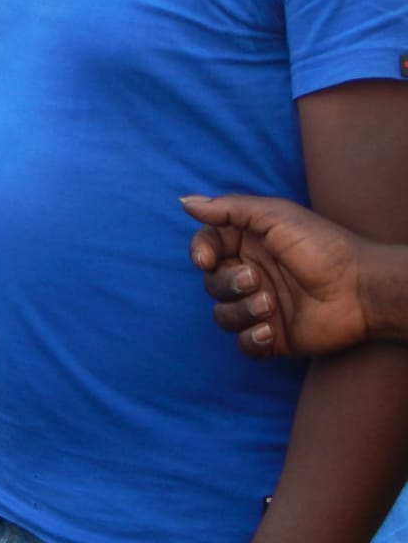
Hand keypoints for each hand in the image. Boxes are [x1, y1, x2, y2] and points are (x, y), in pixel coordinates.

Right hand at [182, 194, 373, 357]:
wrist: (363, 289)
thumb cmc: (323, 246)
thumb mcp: (274, 216)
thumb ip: (228, 208)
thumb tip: (184, 202)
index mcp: (248, 245)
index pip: (206, 248)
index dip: (200, 253)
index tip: (207, 259)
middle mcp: (251, 275)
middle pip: (210, 283)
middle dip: (226, 284)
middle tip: (255, 280)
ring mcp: (261, 307)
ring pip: (222, 316)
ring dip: (240, 311)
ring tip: (269, 306)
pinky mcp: (274, 337)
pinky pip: (244, 345)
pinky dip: (251, 339)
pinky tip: (270, 330)